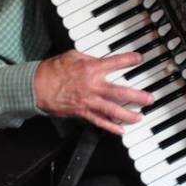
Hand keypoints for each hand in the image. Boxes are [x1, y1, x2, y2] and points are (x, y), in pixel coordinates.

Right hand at [33, 49, 152, 135]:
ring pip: (112, 110)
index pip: (115, 62)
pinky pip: (99, 121)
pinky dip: (110, 127)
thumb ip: (89, 57)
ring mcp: (88, 101)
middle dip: (137, 96)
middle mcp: (92, 85)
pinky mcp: (82, 112)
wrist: (37, 86)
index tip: (139, 59)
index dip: (129, 60)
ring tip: (139, 117)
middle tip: (149, 98)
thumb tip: (100, 59)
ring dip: (128, 114)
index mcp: (91, 68)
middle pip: (120, 92)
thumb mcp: (72, 55)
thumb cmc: (53, 70)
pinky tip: (120, 130)